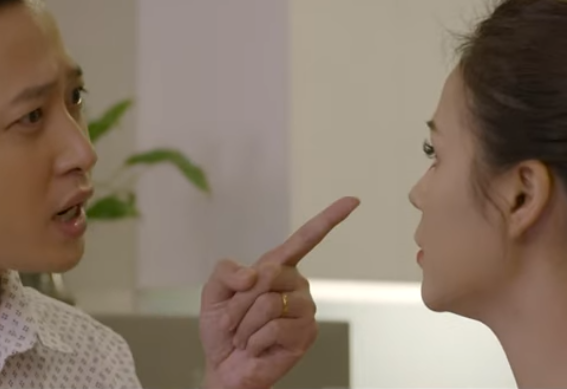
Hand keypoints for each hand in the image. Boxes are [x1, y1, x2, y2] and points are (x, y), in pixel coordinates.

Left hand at [198, 197, 359, 388]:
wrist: (225, 366)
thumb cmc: (223, 329)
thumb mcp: (213, 292)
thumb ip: (226, 271)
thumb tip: (255, 273)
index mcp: (277, 268)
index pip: (306, 238)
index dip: (329, 218)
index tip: (353, 200)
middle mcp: (296, 284)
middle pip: (268, 275)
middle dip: (240, 301)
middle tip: (233, 320)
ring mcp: (304, 309)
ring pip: (268, 303)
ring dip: (245, 324)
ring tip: (245, 336)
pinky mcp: (306, 333)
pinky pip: (274, 327)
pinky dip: (254, 340)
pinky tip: (256, 347)